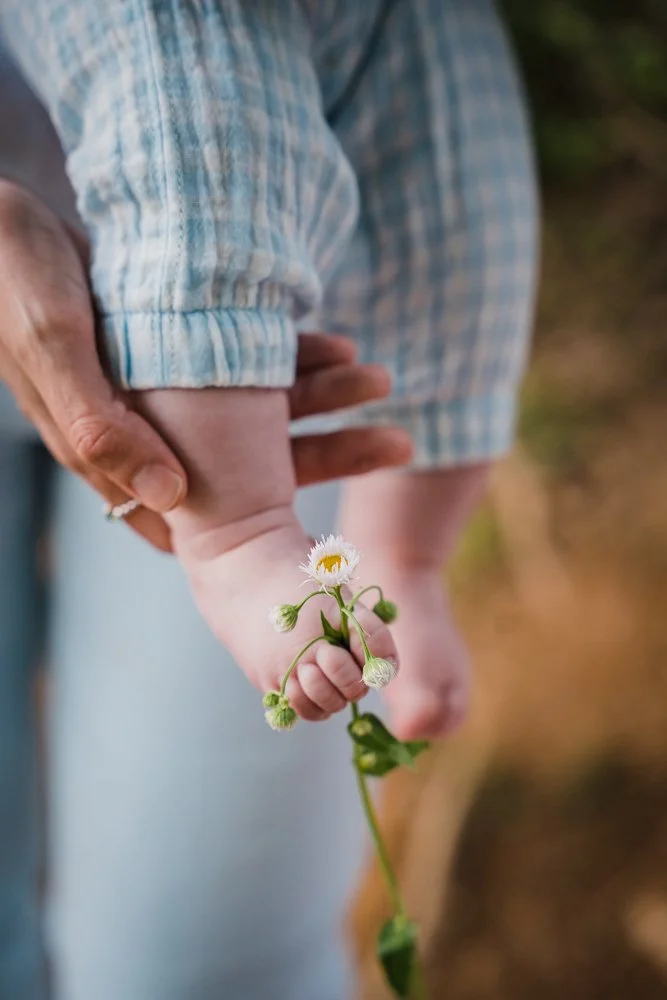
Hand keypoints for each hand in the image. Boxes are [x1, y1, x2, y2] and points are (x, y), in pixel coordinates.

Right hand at [0, 179, 410, 550]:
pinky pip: (248, 363)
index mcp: (116, 457)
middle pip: (254, 469)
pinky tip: (336, 343)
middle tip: (399, 440)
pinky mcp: (180, 352)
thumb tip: (170, 497)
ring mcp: (167, 395)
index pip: (207, 522)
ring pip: (259, 414)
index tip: (340, 531)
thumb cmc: (16, 280)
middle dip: (327, 454)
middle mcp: (147, 436)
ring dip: (321, 399)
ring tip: (378, 377)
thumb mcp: (53, 346)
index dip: (275, 530)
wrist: (2, 220)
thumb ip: (101, 424)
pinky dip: (293, 357)